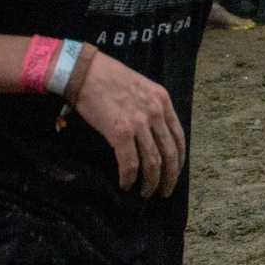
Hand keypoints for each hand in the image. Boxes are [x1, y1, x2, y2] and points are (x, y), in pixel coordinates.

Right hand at [63, 50, 185, 195]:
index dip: (179, 159)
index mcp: (162, 100)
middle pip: (170, 153)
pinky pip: (130, 163)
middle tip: (164, 191)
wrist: (85, 71)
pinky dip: (129, 178)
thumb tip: (151, 133)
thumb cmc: (107, 78)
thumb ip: (150, 106)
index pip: (179, 137)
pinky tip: (126, 185)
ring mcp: (139, 123)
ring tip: (146, 193)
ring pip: (153, 162)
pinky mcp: (121, 132)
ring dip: (150, 182)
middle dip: (169, 177)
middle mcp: (155, 112)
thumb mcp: (140, 87)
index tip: (175, 172)